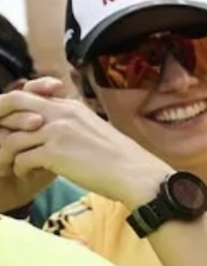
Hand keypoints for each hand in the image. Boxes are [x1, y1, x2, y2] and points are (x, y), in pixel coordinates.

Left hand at [0, 80, 172, 208]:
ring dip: (7, 153)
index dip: (14, 106)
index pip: (30, 92)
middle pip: (13, 103)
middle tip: (2, 141)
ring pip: (12, 136)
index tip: (13, 124)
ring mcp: (57, 132)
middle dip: (1, 120)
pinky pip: (21, 158)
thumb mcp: (93, 128)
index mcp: (72, 105)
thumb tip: (49, 128)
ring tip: (12, 163)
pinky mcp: (54, 153)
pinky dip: (20, 168)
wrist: (134, 173)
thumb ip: (70, 122)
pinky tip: (27, 173)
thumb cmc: (118, 157)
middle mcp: (61, 113)